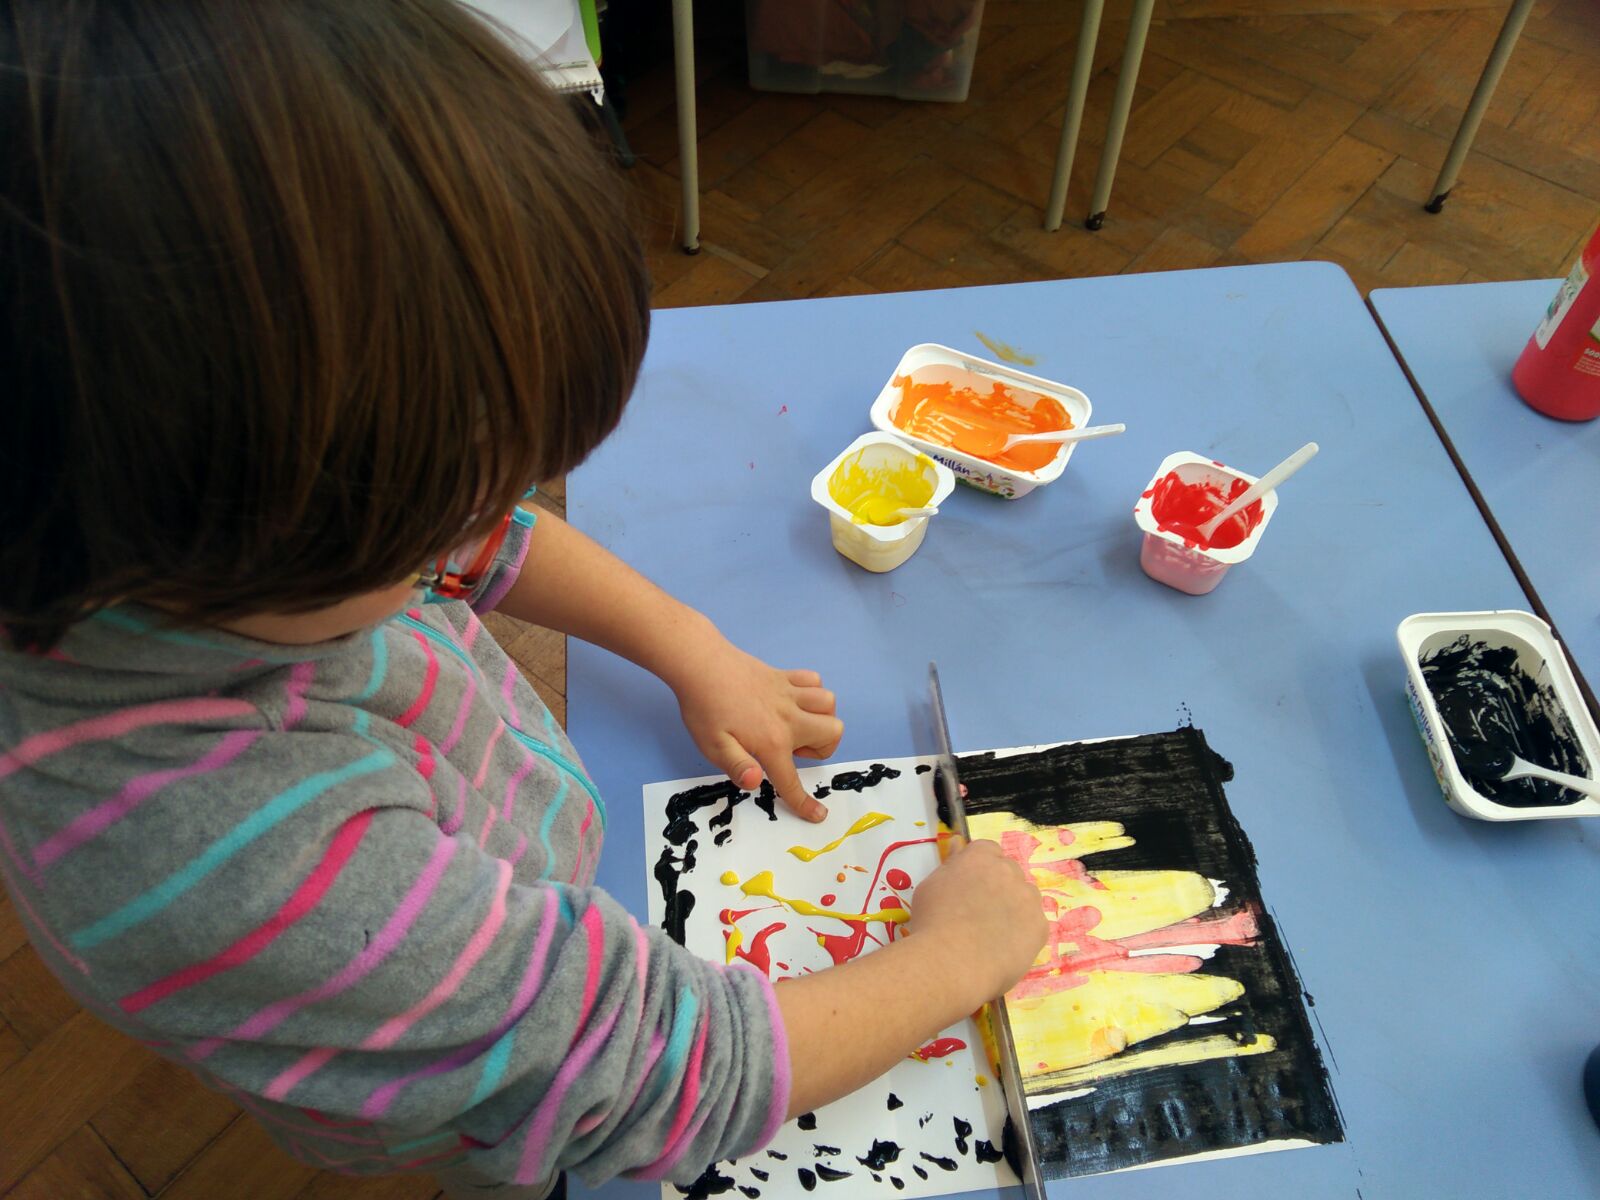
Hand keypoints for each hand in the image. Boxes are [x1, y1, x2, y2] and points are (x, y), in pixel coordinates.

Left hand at [672, 641, 843, 822]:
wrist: (701, 664)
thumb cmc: (704, 709)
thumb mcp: (712, 746)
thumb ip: (737, 766)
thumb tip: (756, 782)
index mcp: (771, 741)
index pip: (792, 780)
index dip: (805, 803)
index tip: (818, 815)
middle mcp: (788, 717)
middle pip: (833, 732)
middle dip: (821, 747)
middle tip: (792, 747)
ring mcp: (789, 693)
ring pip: (829, 704)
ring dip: (820, 717)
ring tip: (796, 723)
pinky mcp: (784, 676)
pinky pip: (814, 681)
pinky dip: (811, 692)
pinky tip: (792, 699)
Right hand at [908, 839, 1046, 1004]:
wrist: (950, 962)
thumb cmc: (932, 922)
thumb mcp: (930, 886)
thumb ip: (951, 864)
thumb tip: (959, 844)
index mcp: (980, 856)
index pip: (988, 850)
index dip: (980, 869)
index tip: (970, 887)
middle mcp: (1008, 871)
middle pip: (1009, 872)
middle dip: (998, 887)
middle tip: (980, 913)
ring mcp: (1027, 898)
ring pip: (1025, 898)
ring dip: (1014, 908)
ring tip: (992, 934)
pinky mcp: (1040, 926)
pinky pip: (1034, 924)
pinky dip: (1022, 934)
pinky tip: (1003, 948)